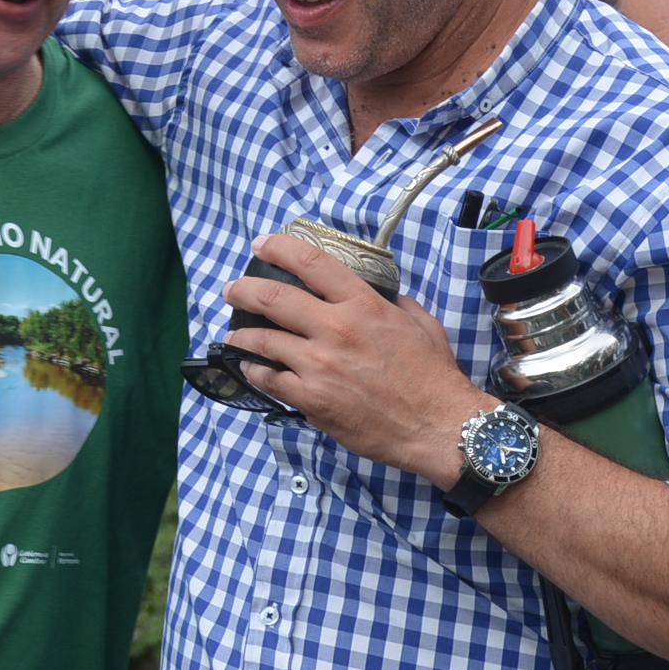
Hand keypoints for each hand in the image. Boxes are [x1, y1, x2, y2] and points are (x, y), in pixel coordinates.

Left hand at [219, 234, 483, 483]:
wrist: (436, 425)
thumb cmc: (432, 375)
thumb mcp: (419, 322)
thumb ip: (392, 302)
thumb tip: (375, 292)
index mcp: (362, 304)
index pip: (311, 263)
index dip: (279, 248)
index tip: (261, 245)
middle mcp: (335, 329)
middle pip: (274, 299)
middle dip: (244, 290)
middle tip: (232, 290)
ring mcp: (319, 365)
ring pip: (264, 341)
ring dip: (241, 335)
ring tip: (232, 334)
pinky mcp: (312, 399)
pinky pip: (270, 380)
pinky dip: (255, 370)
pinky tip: (250, 367)